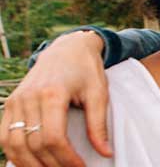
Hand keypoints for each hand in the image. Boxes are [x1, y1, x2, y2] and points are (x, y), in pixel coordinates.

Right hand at [1, 31, 110, 166]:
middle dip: (51, 164)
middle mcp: (29, 97)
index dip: (66, 158)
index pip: (53, 137)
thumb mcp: (99, 93)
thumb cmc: (86, 70)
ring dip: (29, 164)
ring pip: (13, 144)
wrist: (67, 49)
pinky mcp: (10, 104)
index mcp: (52, 94)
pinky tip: (29, 163)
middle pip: (33, 144)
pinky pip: (4, 136)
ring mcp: (16, 101)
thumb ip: (99, 124)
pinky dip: (14, 154)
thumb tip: (105, 153)